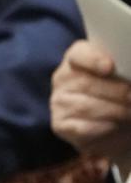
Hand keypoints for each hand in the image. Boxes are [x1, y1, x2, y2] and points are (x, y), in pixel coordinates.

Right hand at [51, 40, 130, 163]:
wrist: (107, 119)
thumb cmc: (114, 90)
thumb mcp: (118, 73)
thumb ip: (123, 69)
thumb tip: (126, 77)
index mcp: (76, 57)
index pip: (79, 55)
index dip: (94, 60)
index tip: (109, 67)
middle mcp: (62, 78)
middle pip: (87, 84)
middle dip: (116, 91)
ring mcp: (59, 102)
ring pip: (86, 106)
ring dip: (114, 111)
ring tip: (129, 112)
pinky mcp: (60, 125)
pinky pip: (83, 128)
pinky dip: (104, 127)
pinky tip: (117, 125)